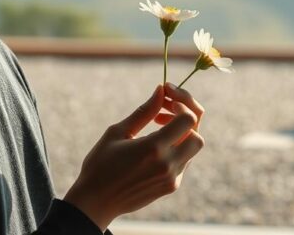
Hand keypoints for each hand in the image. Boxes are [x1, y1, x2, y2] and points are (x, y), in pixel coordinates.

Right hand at [63, 83, 205, 230]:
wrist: (96, 202)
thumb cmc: (100, 164)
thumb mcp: (118, 132)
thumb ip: (144, 112)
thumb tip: (161, 90)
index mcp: (153, 148)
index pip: (189, 120)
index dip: (182, 103)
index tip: (166, 98)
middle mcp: (167, 164)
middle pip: (198, 134)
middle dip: (186, 117)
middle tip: (165, 109)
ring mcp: (172, 178)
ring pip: (194, 148)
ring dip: (183, 132)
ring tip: (159, 124)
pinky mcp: (171, 186)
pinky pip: (185, 160)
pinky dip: (177, 146)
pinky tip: (156, 142)